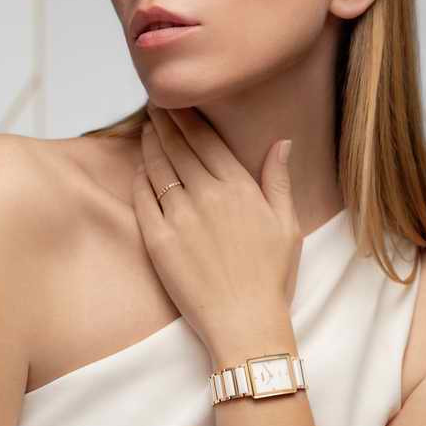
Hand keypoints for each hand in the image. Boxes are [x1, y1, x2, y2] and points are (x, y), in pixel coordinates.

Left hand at [131, 103, 302, 358]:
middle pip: (178, 148)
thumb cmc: (271, 279)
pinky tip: (139, 170)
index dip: (188, 118)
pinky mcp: (159, 242)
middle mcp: (207, 197)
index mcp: (239, 189)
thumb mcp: (287, 226)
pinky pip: (143, 201)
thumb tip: (282, 142)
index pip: (206, 140)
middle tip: (153, 106)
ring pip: (158, 169)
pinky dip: (139, 181)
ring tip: (145, 130)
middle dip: (164, 122)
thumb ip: (279, 181)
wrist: (245, 323)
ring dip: (150, 145)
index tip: (176, 102)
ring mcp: (180, 218)